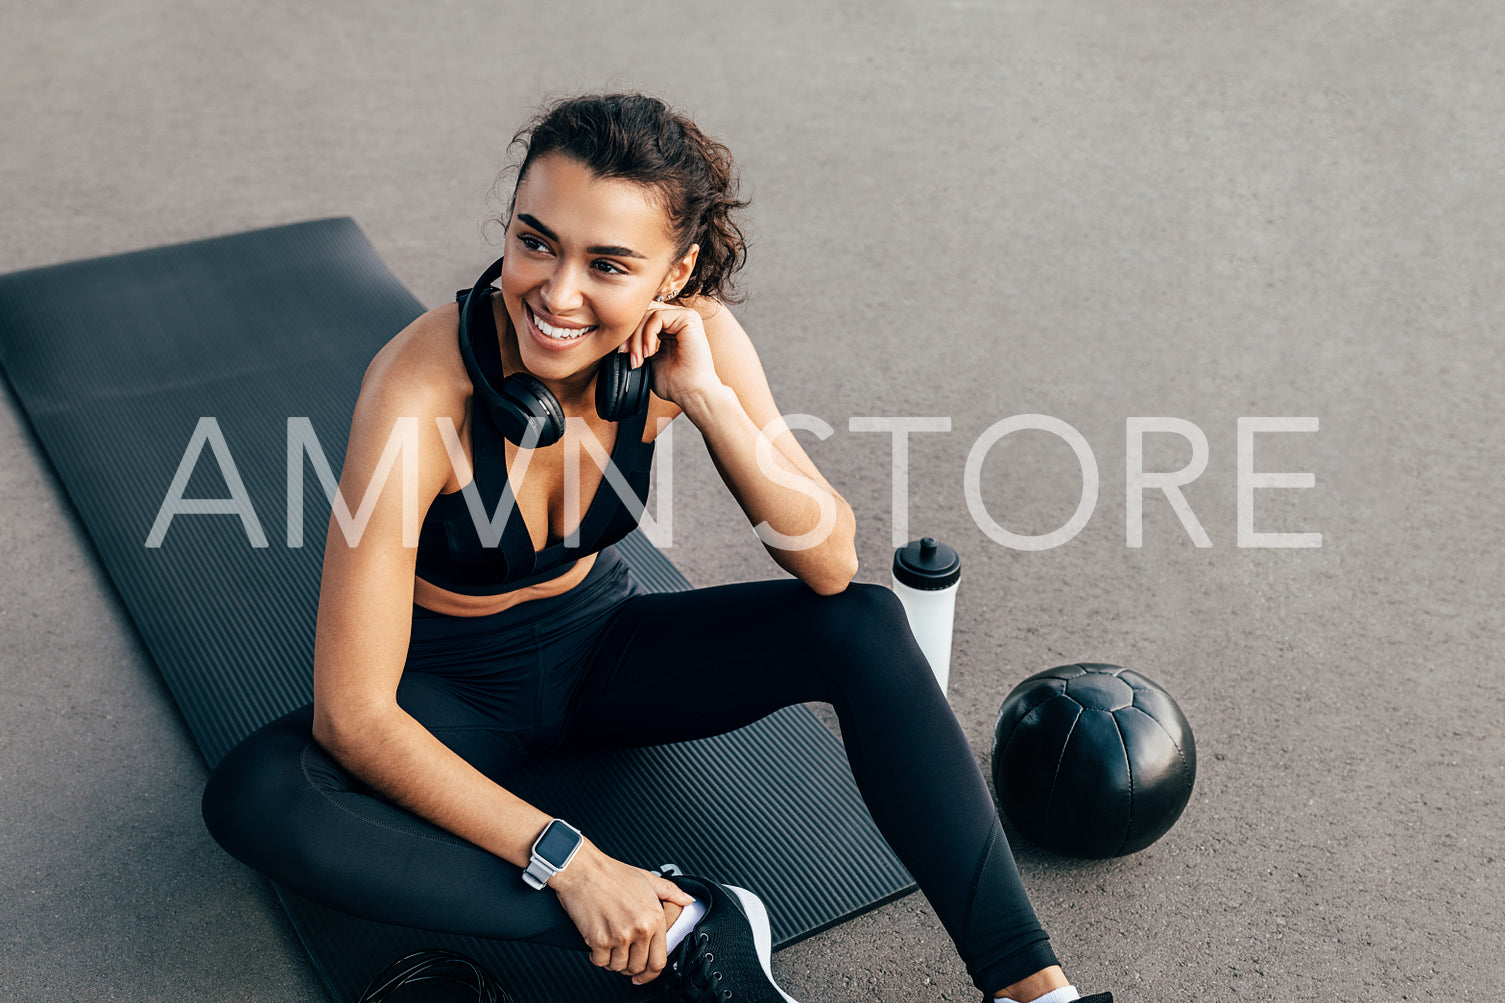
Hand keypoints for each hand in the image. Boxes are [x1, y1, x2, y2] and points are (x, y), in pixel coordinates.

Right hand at [549, 840, 697, 984]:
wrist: (583, 870)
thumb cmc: (612, 874)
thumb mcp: (648, 879)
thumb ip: (671, 892)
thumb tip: (688, 900)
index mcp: (654, 917)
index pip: (659, 960)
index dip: (651, 973)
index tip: (643, 975)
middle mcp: (640, 929)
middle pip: (638, 967)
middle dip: (630, 966)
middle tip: (622, 955)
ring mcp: (619, 936)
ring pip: (619, 967)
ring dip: (613, 961)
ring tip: (610, 947)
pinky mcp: (599, 940)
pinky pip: (600, 962)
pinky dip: (597, 958)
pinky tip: (597, 945)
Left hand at [618, 301, 723, 405]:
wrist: (692, 394)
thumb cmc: (674, 383)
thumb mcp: (648, 360)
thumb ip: (637, 345)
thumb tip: (617, 337)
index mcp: (670, 327)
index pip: (642, 317)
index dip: (628, 332)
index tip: (621, 353)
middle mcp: (678, 319)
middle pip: (643, 313)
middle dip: (630, 334)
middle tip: (625, 354)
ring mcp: (684, 316)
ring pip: (648, 314)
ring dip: (637, 338)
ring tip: (638, 359)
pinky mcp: (689, 318)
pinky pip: (657, 317)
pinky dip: (647, 335)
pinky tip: (649, 353)